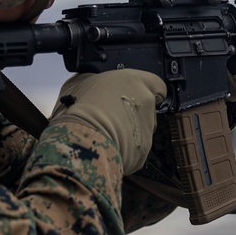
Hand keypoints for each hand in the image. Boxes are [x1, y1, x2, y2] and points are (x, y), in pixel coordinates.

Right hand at [50, 70, 166, 174]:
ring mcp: (147, 130)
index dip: (148, 91)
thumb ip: (97, 82)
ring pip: (142, 131)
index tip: (137, 96)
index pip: (156, 84)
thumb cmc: (79, 108)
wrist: (81, 139)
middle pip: (148, 110)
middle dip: (135, 114)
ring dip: (129, 133)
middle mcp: (146, 103)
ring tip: (106, 135)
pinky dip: (124, 151)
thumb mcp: (80, 82)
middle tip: (114, 118)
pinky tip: (107, 148)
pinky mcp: (142, 153)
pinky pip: (134, 151)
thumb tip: (95, 85)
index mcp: (134, 81)